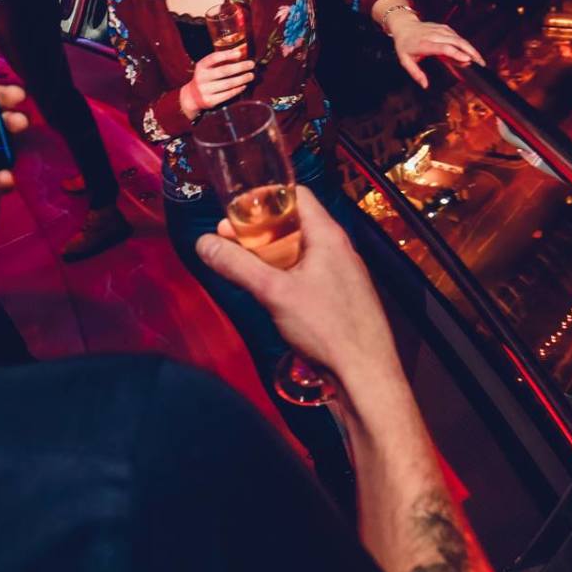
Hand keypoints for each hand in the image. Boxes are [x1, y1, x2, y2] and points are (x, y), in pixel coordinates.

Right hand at [179, 45, 255, 118]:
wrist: (192, 96)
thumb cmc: (205, 78)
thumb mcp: (207, 67)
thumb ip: (219, 62)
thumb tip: (239, 54)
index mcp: (201, 66)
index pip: (214, 58)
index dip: (227, 55)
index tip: (239, 53)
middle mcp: (201, 77)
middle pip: (224, 70)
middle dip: (240, 67)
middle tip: (251, 64)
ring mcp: (205, 90)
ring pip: (228, 84)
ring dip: (242, 79)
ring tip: (251, 75)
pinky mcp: (209, 101)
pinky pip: (227, 94)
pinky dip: (237, 89)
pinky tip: (244, 85)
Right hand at [194, 188, 396, 385]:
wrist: (366, 376)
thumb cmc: (329, 330)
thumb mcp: (274, 293)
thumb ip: (237, 266)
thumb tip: (205, 243)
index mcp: (328, 236)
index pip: (296, 196)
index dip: (263, 197)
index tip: (235, 210)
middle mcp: (338, 250)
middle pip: (293, 224)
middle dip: (258, 231)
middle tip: (228, 241)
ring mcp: (341, 274)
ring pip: (299, 252)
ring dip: (269, 255)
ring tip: (242, 267)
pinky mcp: (340, 298)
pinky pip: (307, 275)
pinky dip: (284, 275)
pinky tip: (268, 293)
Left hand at [388, 17, 484, 88]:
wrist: (404, 26)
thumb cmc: (405, 44)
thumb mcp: (405, 61)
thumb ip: (416, 73)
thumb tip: (425, 85)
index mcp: (424, 44)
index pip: (444, 48)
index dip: (457, 53)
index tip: (467, 60)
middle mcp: (434, 35)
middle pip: (456, 42)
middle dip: (470, 51)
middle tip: (480, 63)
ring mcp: (440, 30)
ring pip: (459, 38)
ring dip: (471, 48)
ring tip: (479, 59)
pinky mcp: (444, 28)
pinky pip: (457, 36)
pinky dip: (465, 44)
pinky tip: (471, 52)